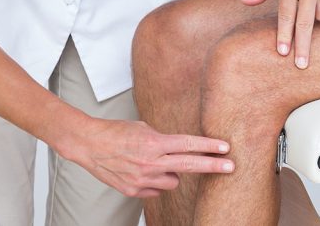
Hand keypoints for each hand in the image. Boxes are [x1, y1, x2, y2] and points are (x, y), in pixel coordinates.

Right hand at [62, 119, 233, 197]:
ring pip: (174, 181)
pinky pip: (157, 190)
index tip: (226, 148)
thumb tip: (181, 150)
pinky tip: (143, 171)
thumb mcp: (144, 128)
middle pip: (189, 165)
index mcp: (153, 142)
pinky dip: (155, 182)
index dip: (209, 146)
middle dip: (212, 166)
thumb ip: (164, 140)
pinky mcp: (133, 191)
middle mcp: (150, 162)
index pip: (188, 144)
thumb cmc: (116, 132)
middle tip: (231, 166)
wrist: (88, 145)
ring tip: (156, 162)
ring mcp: (142, 179)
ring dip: (172, 173)